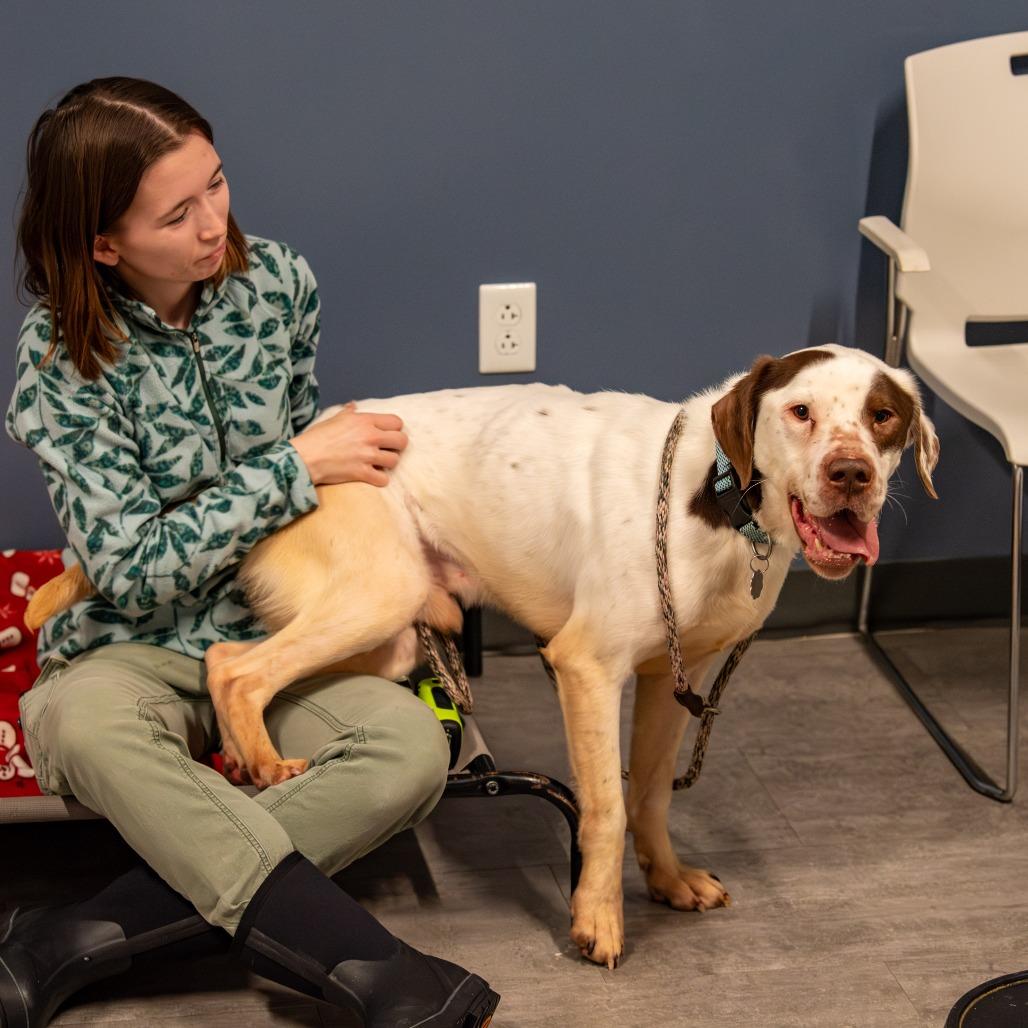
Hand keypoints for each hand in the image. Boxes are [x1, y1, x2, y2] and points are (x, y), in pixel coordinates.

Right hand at [289, 402, 407, 486]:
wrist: (305, 457)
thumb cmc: (318, 437)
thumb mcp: (334, 419)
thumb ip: (349, 412)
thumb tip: (353, 405)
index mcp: (365, 421)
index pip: (397, 422)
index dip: (395, 429)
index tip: (388, 435)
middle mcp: (370, 436)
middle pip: (402, 441)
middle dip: (397, 446)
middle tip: (387, 450)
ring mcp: (367, 456)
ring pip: (394, 461)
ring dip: (388, 463)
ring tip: (378, 463)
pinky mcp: (362, 473)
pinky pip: (384, 479)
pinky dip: (379, 479)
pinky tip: (372, 475)